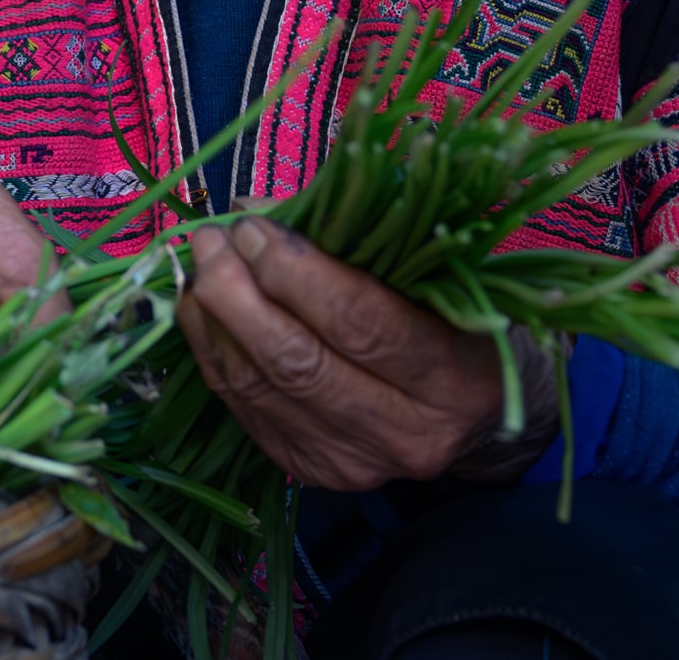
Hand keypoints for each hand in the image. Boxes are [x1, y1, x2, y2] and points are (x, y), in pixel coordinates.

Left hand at [176, 216, 556, 489]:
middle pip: (298, 360)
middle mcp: (405, 432)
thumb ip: (357, 240)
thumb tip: (258, 210)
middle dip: (239, 291)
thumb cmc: (461, 325)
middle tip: (213, 239)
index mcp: (454, 377)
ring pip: (259, 386)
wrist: (479, 421)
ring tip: (199, 263)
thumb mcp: (438, 275)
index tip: (254, 226)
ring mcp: (353, 460)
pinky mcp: (311, 469)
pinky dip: (214, 352)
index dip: (295, 270)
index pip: (359, 322)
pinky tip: (201, 309)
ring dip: (215, 318)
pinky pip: (243, 407)